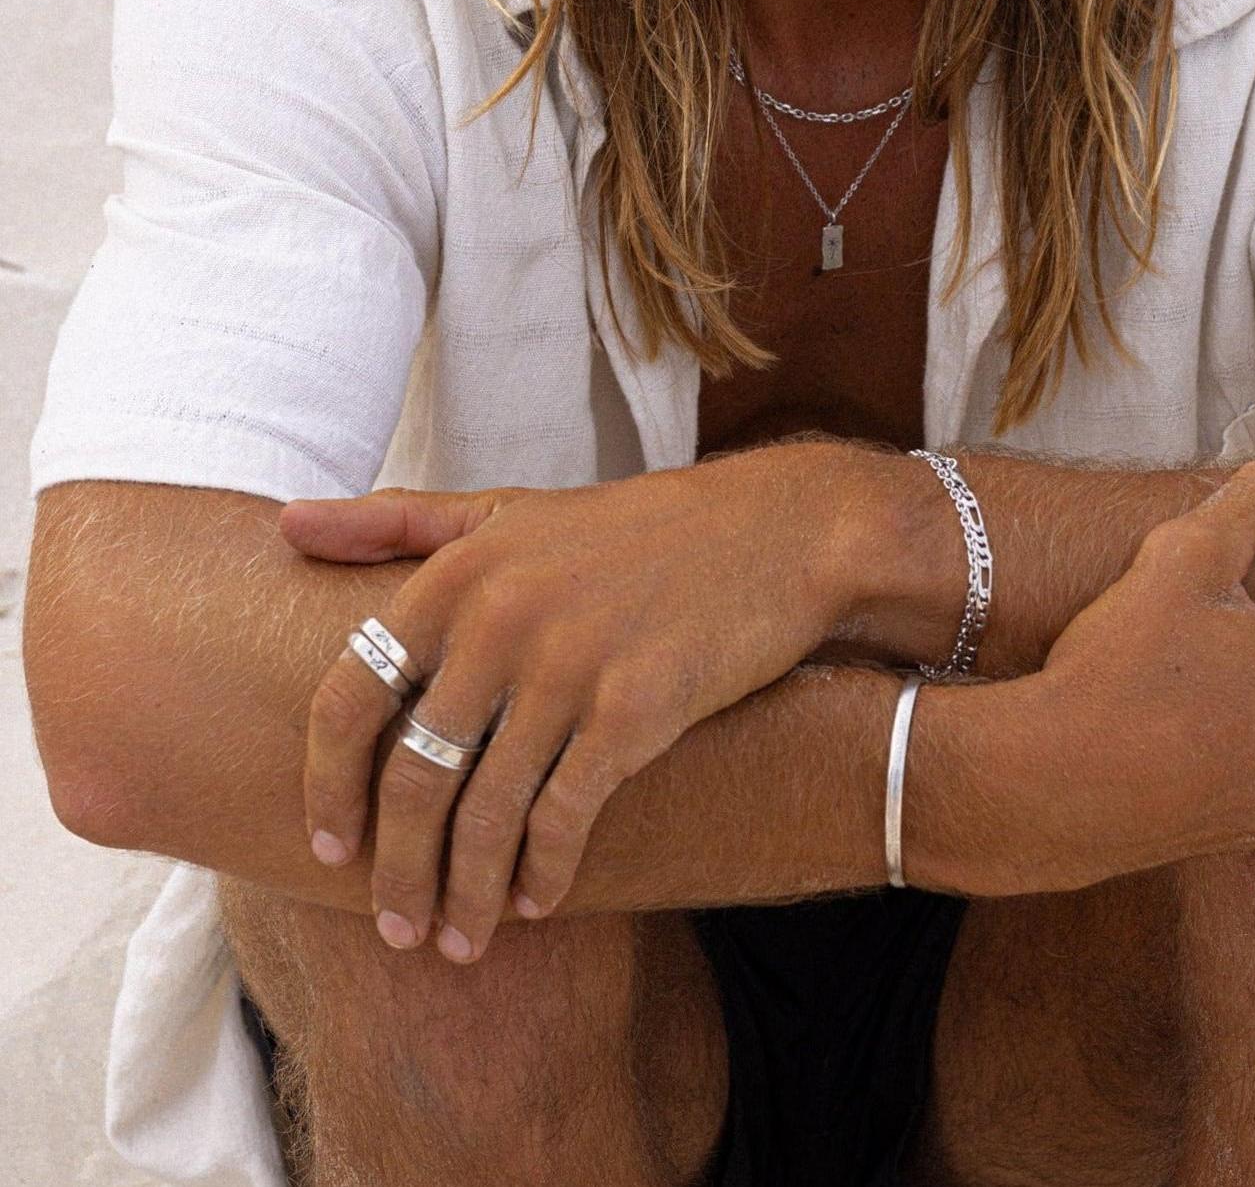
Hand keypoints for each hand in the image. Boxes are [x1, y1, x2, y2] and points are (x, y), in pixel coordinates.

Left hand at [286, 447, 861, 960]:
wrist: (777, 533)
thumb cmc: (640, 529)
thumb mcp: (512, 509)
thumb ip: (399, 522)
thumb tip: (284, 525)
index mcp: (459, 571)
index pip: (348, 695)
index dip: (328, 784)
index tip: (330, 847)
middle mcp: (501, 616)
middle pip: (412, 777)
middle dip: (396, 872)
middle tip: (396, 927)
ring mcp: (567, 664)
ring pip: (484, 815)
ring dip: (464, 894)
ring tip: (460, 938)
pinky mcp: (634, 709)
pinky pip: (563, 819)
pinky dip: (543, 874)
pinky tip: (539, 899)